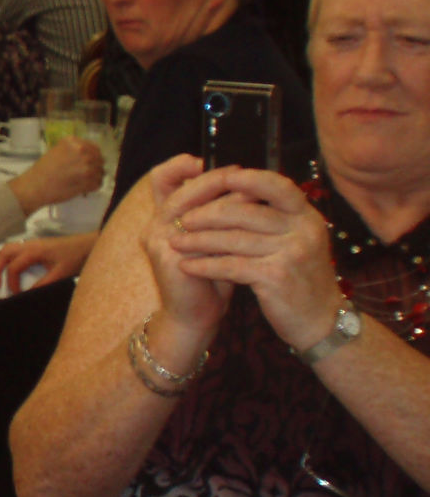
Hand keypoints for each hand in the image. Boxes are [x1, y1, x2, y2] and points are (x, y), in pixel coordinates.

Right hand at [0, 231, 95, 290]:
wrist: (86, 245)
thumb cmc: (75, 257)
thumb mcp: (60, 274)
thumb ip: (43, 284)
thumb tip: (28, 295)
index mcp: (33, 251)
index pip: (13, 268)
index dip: (12, 283)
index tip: (17, 294)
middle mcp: (28, 245)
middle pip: (2, 254)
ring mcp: (29, 243)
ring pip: (5, 249)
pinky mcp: (33, 245)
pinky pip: (12, 249)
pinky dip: (5, 258)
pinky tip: (9, 268)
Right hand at [8, 136, 103, 211]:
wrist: (35, 186)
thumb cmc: (42, 170)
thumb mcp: (56, 151)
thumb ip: (73, 150)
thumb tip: (87, 155)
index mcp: (74, 142)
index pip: (94, 148)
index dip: (92, 157)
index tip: (87, 163)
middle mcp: (83, 151)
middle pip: (99, 159)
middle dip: (94, 167)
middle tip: (85, 175)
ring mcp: (88, 166)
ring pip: (100, 172)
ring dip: (93, 178)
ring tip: (81, 182)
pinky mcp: (89, 182)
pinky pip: (98, 184)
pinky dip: (91, 187)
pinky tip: (81, 188)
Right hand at [141, 157, 232, 337]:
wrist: (195, 317)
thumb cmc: (208, 277)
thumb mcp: (212, 240)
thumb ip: (217, 214)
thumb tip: (248, 185)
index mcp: (161, 217)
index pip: (162, 178)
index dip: (182, 165)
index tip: (213, 163)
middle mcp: (154, 224)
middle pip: (179, 186)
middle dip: (214, 177)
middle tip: (243, 172)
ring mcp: (159, 240)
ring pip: (190, 206)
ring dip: (222, 196)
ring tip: (252, 192)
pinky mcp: (169, 256)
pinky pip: (200, 230)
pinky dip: (225, 222)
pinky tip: (248, 220)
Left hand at [163, 165, 339, 349]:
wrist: (320, 321)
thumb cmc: (300, 278)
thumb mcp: (297, 241)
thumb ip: (274, 219)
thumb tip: (234, 194)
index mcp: (307, 216)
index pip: (277, 186)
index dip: (248, 179)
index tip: (219, 176)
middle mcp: (303, 229)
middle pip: (246, 212)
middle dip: (207, 214)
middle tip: (181, 218)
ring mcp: (292, 252)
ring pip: (234, 239)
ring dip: (199, 241)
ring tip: (175, 242)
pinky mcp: (277, 276)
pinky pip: (231, 265)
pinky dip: (205, 266)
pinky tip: (187, 266)